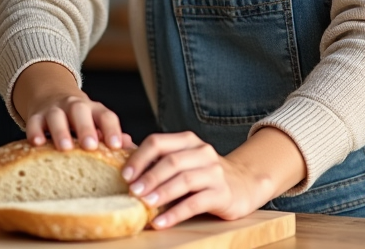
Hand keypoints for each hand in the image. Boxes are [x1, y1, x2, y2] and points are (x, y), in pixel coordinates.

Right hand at [13, 62, 131, 151]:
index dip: (112, 130)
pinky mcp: (36, 115)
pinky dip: (35, 131)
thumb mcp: (97, 123)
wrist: (51, 95)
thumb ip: (112, 136)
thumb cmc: (81, 119)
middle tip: (91, 146)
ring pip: (57, 116)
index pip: (106, 116)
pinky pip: (34, 121)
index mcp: (94, 110)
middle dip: (86, 128)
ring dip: (61, 131)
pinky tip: (37, 143)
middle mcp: (75, 106)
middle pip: (81, 112)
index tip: (115, 146)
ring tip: (65, 147)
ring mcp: (54, 109)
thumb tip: (131, 148)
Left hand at [121, 132, 261, 228]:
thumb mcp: (182, 158)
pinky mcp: (222, 194)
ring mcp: (214, 172)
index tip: (125, 175)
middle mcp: (202, 152)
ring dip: (161, 193)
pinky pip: (195, 203)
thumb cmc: (203, 173)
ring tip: (144, 205)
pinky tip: (160, 222)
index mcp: (188, 141)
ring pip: (184, 180)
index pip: (158, 142)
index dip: (139, 157)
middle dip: (149, 177)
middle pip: (171, 161)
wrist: (243, 184)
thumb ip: (154, 154)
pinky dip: (175, 213)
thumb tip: (121, 143)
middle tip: (132, 191)